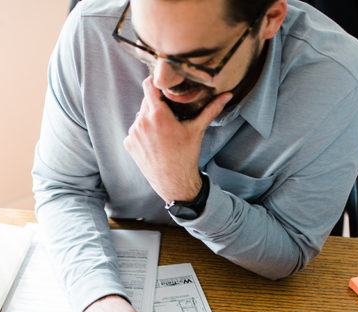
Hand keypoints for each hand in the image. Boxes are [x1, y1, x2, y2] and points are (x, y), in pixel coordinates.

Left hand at [123, 77, 230, 202]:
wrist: (174, 182)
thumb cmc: (186, 156)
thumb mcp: (197, 130)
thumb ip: (211, 109)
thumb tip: (228, 95)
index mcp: (157, 115)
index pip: (149, 85)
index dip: (156, 82)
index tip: (164, 86)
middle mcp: (142, 122)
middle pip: (146, 101)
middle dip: (157, 103)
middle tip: (170, 111)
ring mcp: (133, 133)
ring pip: (140, 116)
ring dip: (150, 118)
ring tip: (163, 130)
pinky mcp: (129, 143)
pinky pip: (135, 130)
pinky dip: (143, 132)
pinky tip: (155, 141)